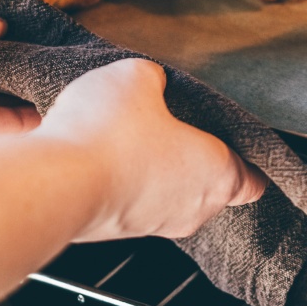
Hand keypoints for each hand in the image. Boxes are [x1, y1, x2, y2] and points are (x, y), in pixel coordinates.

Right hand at [38, 59, 266, 239]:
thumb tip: (149, 84)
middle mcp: (191, 208)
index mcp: (217, 173)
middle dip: (191, 154)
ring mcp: (152, 224)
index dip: (249, 158)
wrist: (53, 185)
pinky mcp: (114, 229)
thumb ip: (155, 79)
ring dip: (150, 167)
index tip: (239, 142)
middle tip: (172, 124)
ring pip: (165, 192)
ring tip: (125, 132)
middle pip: (208, 183)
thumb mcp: (137, 76)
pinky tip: (95, 150)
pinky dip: (117, 177)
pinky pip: (127, 198)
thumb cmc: (108, 137)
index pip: (253, 180)